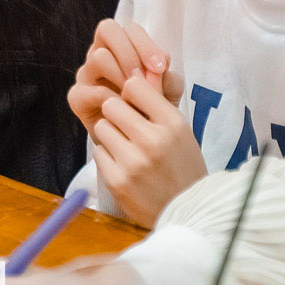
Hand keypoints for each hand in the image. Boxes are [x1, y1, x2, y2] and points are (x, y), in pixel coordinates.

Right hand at [68, 19, 181, 133]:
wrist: (137, 144)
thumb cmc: (152, 110)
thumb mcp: (169, 92)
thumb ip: (168, 78)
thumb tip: (158, 69)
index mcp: (122, 47)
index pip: (129, 29)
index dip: (145, 43)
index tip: (161, 67)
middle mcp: (100, 54)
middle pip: (107, 30)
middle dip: (130, 53)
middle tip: (144, 79)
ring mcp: (86, 74)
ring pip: (99, 57)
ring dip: (122, 75)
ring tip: (135, 96)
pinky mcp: (77, 97)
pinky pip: (93, 89)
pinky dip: (112, 100)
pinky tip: (124, 111)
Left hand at [91, 72, 206, 227]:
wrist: (186, 212)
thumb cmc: (182, 166)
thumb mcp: (180, 131)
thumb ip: (157, 104)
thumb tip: (132, 72)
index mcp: (173, 123)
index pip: (134, 85)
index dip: (131, 92)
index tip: (135, 103)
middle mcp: (153, 140)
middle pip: (112, 104)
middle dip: (117, 114)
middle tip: (128, 127)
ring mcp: (134, 161)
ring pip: (102, 126)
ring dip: (110, 135)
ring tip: (127, 148)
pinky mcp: (117, 180)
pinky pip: (98, 152)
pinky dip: (108, 157)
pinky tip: (124, 166)